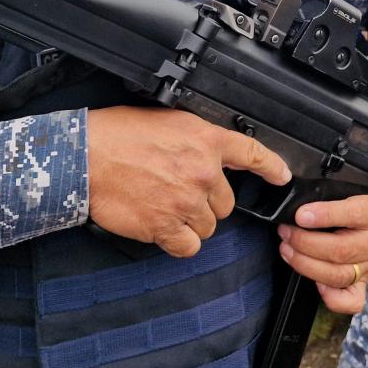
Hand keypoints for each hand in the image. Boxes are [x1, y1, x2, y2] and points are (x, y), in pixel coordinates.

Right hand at [87, 106, 290, 257]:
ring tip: (164, 205)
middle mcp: (202, 171)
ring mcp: (186, 201)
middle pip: (226, 203)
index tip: (281, 177)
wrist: (85, 156)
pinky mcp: (166, 227)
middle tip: (177, 190)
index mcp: (205, 140)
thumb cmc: (117, 135)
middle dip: (206, 201)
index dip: (272, 167)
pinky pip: (189, 246)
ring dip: (191, 222)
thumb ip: (195, 140)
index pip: (252, 153)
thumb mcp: (167, 121)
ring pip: (208, 226)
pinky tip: (162, 227)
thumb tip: (206, 155)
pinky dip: (178, 242)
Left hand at [277, 194, 367, 313]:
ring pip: (339, 275)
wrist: (363, 218)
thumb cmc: (345, 201)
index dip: (325, 215)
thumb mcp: (339, 190)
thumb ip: (322, 195)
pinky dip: (333, 298)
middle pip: (341, 250)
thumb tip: (295, 204)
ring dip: (306, 265)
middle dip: (305, 243)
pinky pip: (352, 301)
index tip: (300, 216)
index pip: (353, 214)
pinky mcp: (363, 284)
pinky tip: (317, 285)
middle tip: (285, 233)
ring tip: (287, 250)